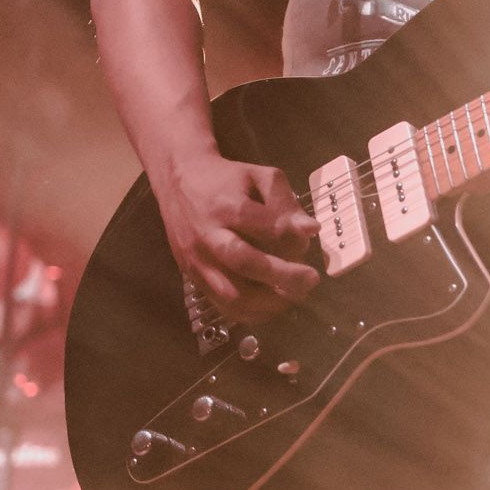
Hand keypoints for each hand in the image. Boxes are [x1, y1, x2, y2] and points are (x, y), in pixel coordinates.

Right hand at [155, 149, 318, 321]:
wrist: (178, 183)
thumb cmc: (225, 180)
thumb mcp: (259, 176)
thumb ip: (286, 202)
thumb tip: (310, 230)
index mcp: (225, 205)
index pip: (261, 225)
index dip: (290, 236)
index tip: (309, 238)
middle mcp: (207, 235)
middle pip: (245, 262)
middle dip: (283, 276)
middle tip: (310, 279)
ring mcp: (197, 260)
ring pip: (232, 294)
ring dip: (269, 302)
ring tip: (293, 295)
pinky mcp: (193, 277)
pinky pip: (222, 306)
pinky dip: (251, 313)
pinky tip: (271, 305)